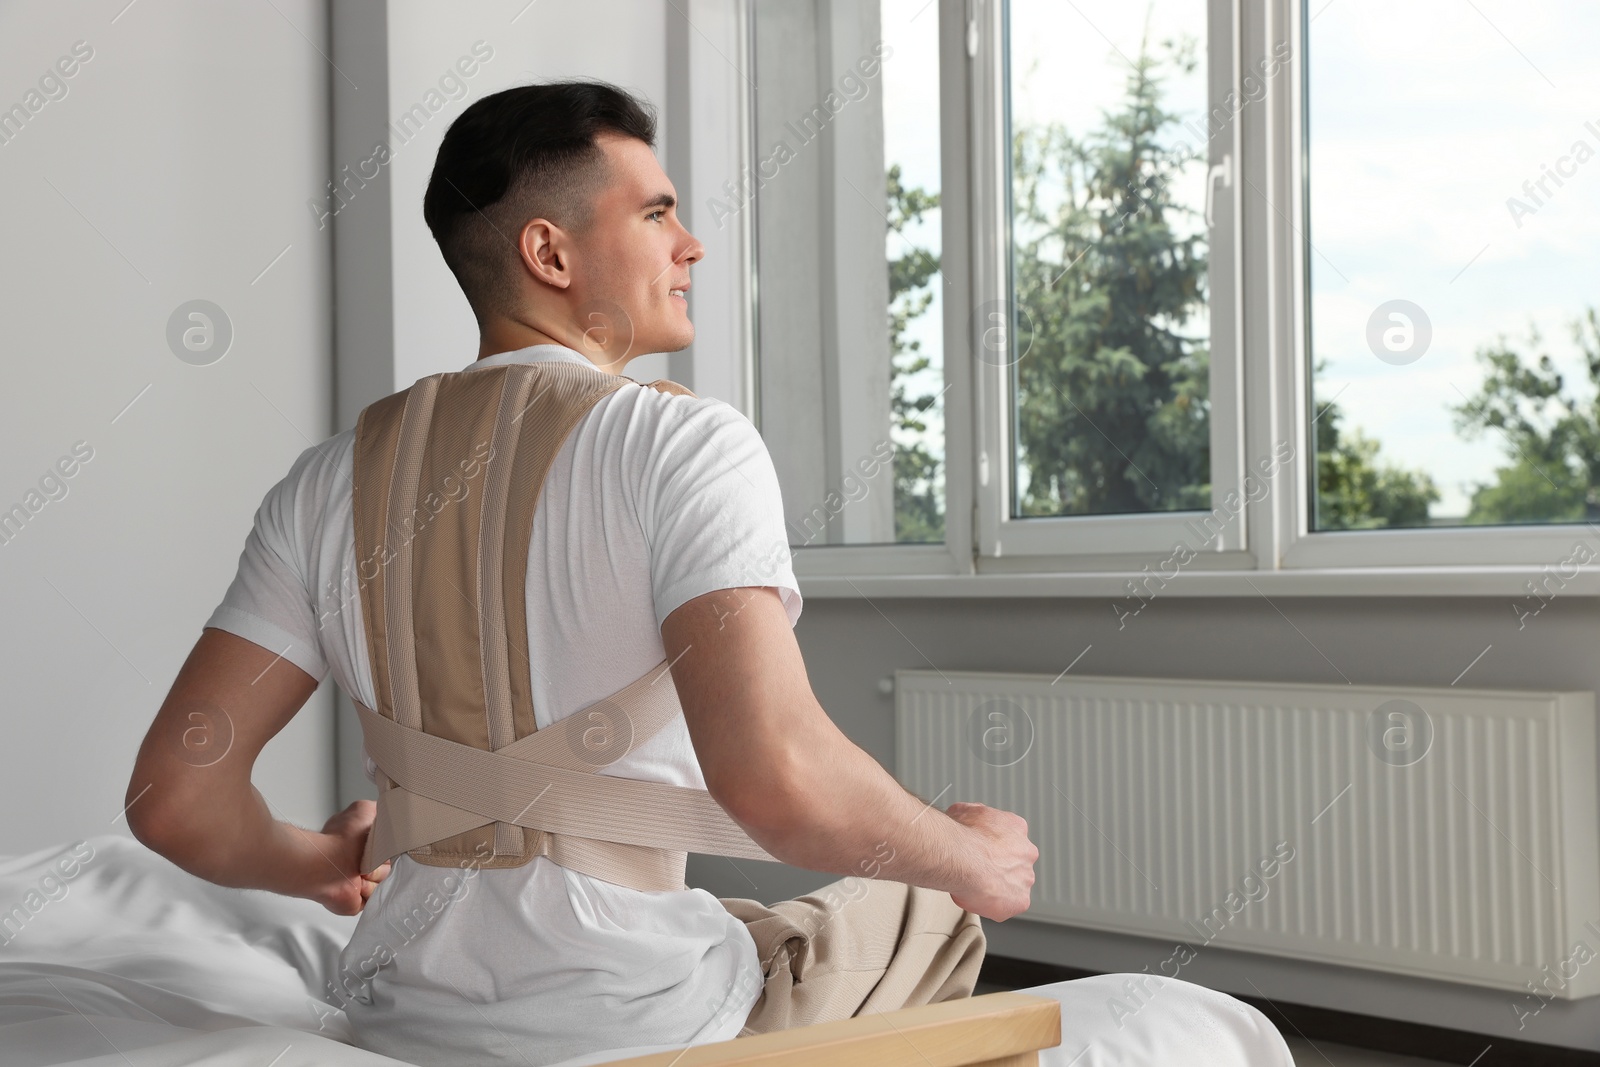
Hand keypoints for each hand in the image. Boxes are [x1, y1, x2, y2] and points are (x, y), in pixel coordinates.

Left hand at [299, 800, 391, 915]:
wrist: (328, 863)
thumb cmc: (342, 838)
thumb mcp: (364, 809)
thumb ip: (380, 809)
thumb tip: (389, 813)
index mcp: (365, 843)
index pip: (392, 846)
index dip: (392, 845)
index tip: (388, 843)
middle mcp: (363, 862)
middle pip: (392, 865)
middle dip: (384, 861)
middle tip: (370, 856)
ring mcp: (361, 882)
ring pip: (385, 882)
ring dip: (374, 875)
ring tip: (359, 870)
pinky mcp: (358, 900)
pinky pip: (375, 897)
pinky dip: (367, 890)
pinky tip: (356, 883)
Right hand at [944, 801, 1036, 921]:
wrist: (961, 858)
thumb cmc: (962, 836)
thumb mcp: (963, 810)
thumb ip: (972, 815)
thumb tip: (964, 816)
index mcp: (1016, 828)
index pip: (1010, 839)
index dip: (993, 847)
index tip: (981, 852)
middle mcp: (1026, 852)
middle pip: (1015, 863)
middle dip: (999, 867)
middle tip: (978, 870)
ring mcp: (1025, 878)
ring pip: (1013, 885)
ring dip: (998, 887)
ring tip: (976, 886)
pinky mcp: (1020, 901)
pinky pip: (1008, 906)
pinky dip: (995, 905)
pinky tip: (979, 899)